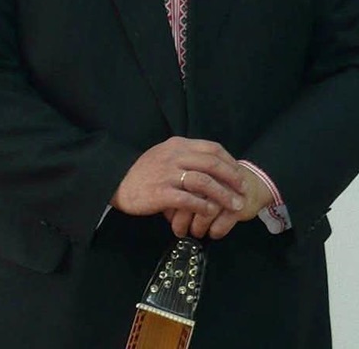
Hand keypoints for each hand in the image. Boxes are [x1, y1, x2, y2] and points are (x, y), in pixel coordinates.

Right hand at [111, 137, 247, 218]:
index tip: (239, 173)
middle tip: (243, 190)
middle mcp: (174, 156)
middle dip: (232, 178)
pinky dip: (204, 206)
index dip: (230, 161)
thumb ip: (185, 156)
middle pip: (212, 163)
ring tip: (234, 205)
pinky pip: (189, 199)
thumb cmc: (143, 171)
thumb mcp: (164, 154)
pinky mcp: (161, 193)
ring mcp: (167, 174)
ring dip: (223, 194)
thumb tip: (211, 165)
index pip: (212, 148)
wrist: (116, 181)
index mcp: (178, 145)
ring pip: (204, 181)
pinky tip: (212, 213)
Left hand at [165, 164, 272, 239]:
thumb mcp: (198, 182)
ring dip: (198, 227)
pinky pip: (223, 222)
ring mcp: (227, 190)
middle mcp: (213, 177)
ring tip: (195, 233)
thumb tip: (163, 207)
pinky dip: (215, 231)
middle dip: (183, 219)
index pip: (179, 186)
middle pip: (191, 199)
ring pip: (207, 212)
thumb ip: (180, 189)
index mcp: (198, 167)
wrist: (251, 185)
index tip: (168, 217)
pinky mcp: (240, 205)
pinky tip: (212, 233)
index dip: (171, 204)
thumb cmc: (218, 185)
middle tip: (179, 230)